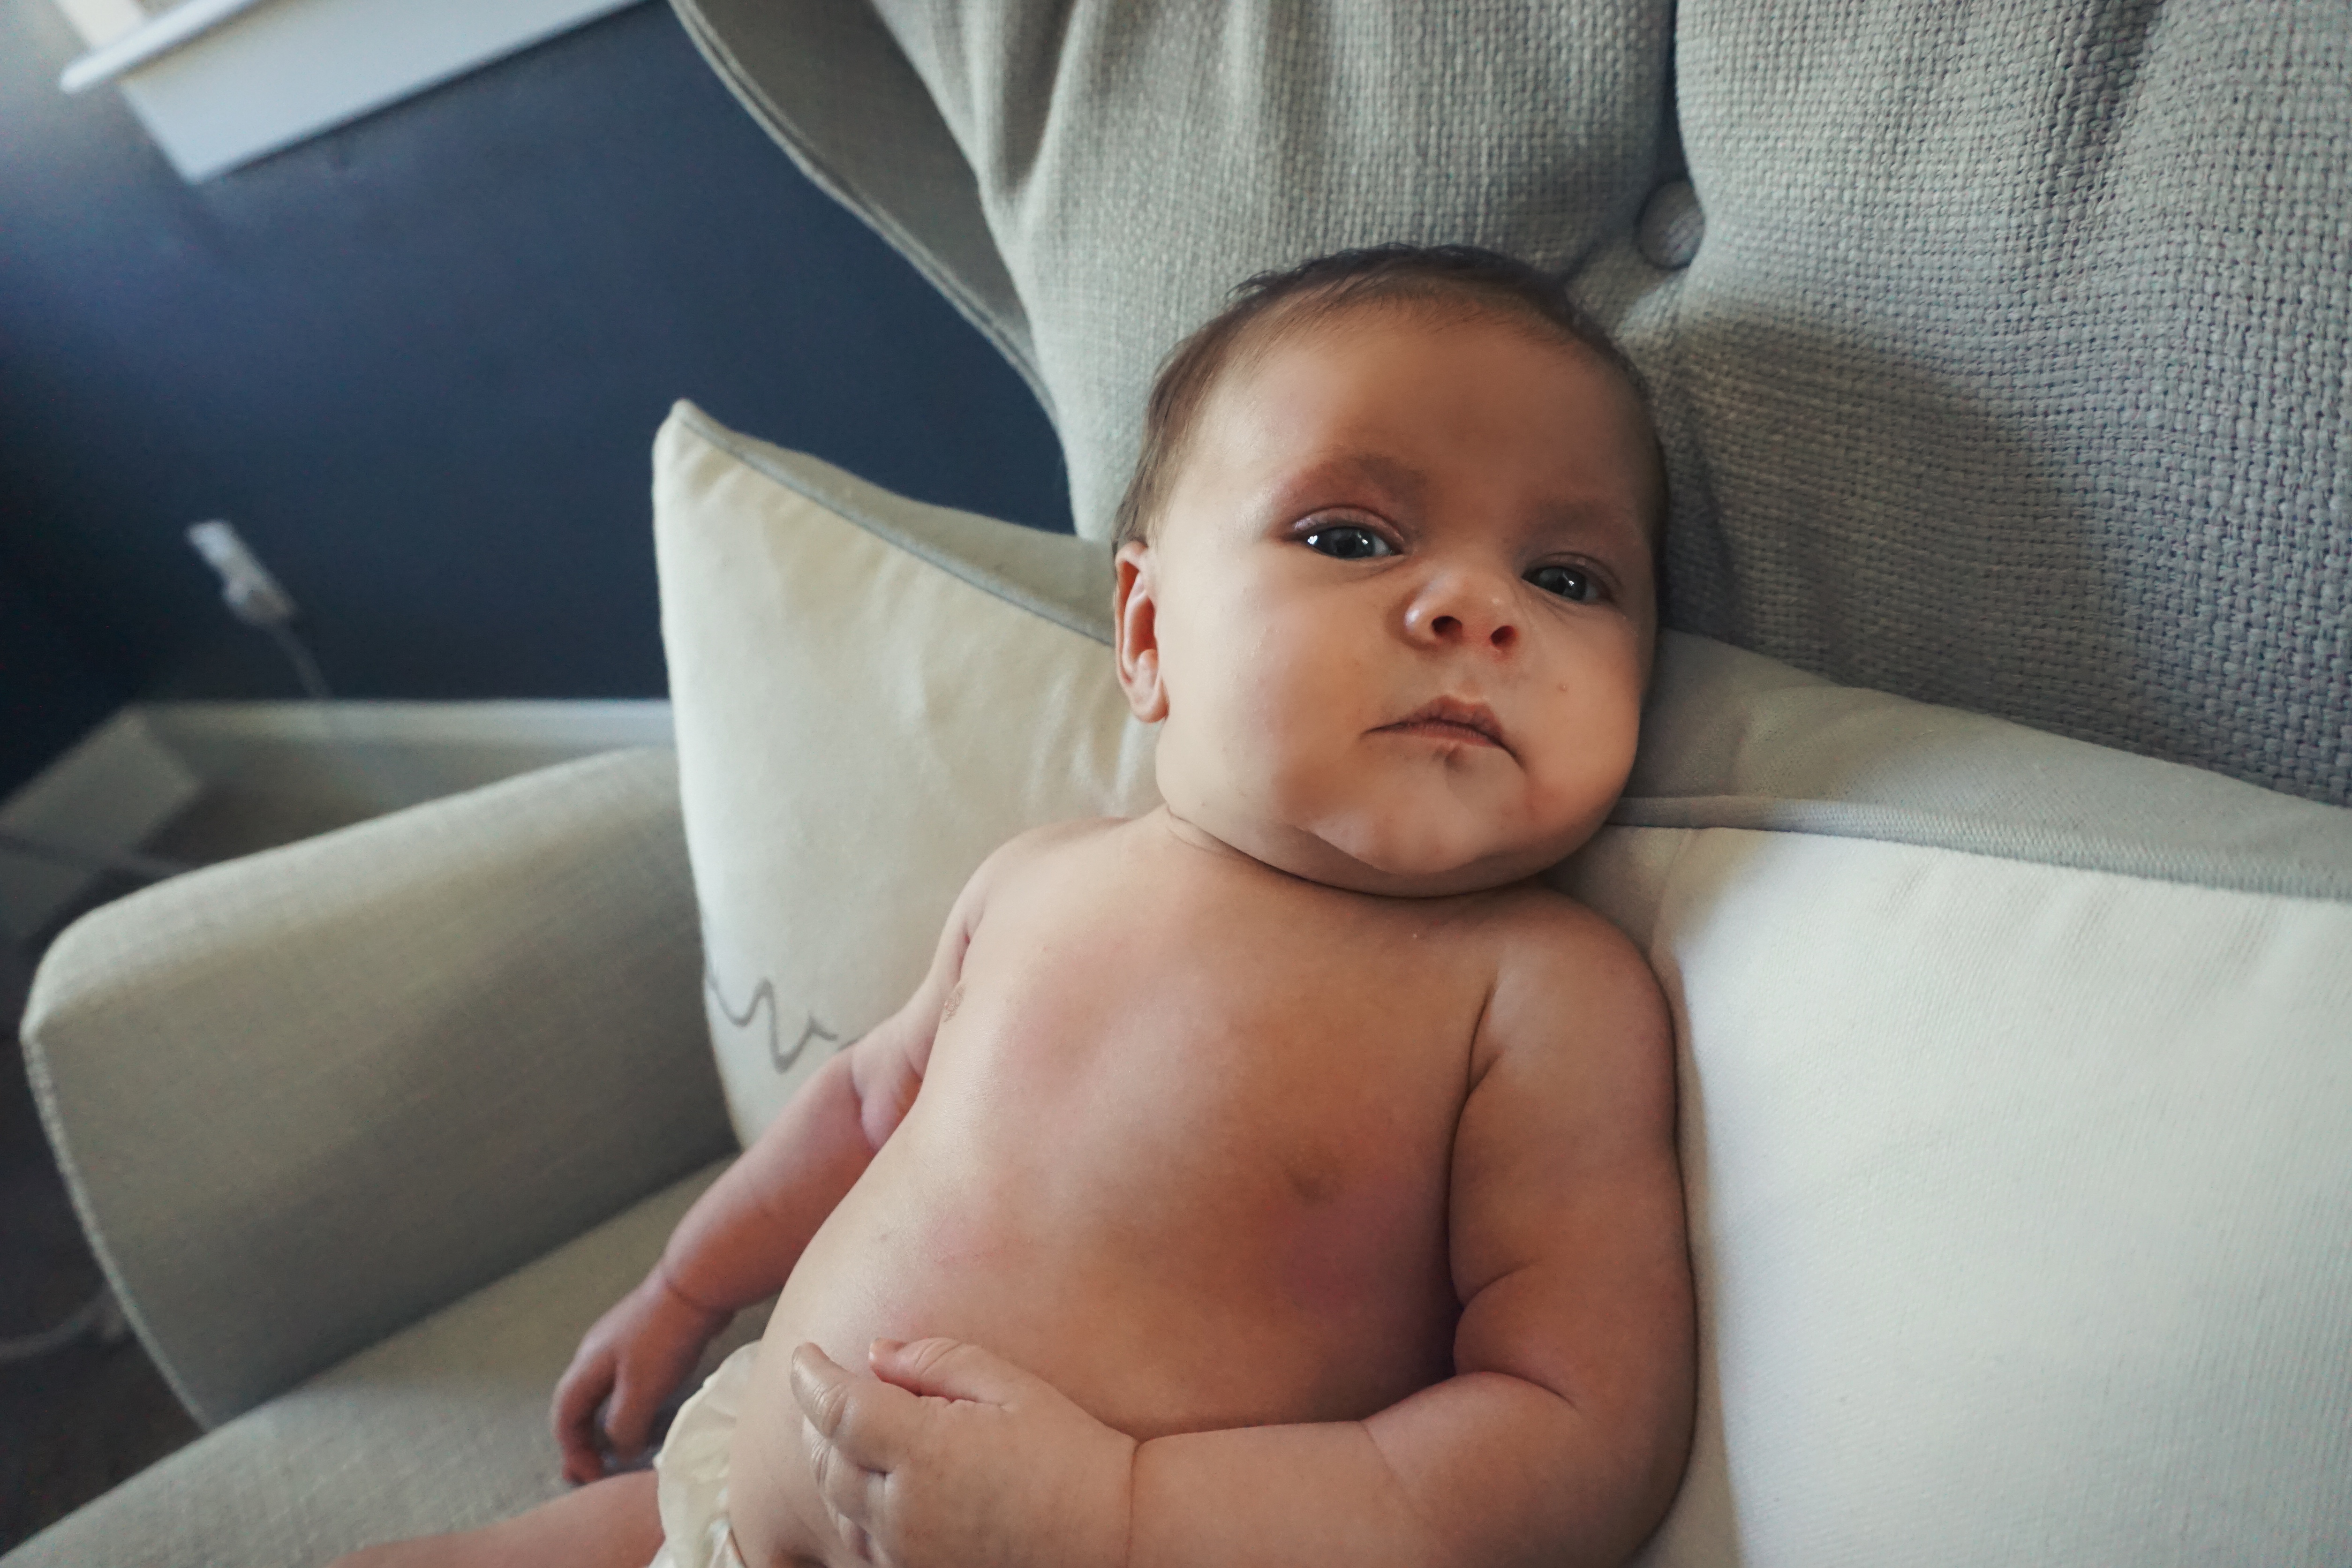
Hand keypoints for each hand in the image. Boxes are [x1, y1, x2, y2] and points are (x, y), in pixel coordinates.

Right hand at [551, 1269, 729, 1483]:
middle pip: (580, 1405)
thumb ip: (624, 1426)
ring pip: (606, 1393)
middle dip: (583, 1441)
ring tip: (619, 1452)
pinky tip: (649, 1417)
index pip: (565, 1417)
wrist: (698, 1284)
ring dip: (608, 1425)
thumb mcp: (640, 1390)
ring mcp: (624, 1344)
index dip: (573, 1451)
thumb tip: (621, 1451)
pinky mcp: (650, 1340)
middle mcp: (597, 1354)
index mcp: (587, 1366)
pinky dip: (632, 1407)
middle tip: (591, 1472)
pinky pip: (631, 1383)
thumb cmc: (665, 1337)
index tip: (592, 1477)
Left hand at [791, 1337, 1135, 1567]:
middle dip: (817, 1414)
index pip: (835, 1408)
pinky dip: (851, 1506)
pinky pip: (861, 1542)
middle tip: (824, 1381)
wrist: (1115, 1537)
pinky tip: (870, 1482)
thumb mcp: (1011, 1386)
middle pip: (826, 1458)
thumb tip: (875, 1354)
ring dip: (830, 1461)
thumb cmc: (1071, 1453)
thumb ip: (936, 1362)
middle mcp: (902, 1510)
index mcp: (924, 1451)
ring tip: (843, 1427)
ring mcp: (907, 1553)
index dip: (810, 1376)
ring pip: (837, 1504)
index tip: (805, 1353)